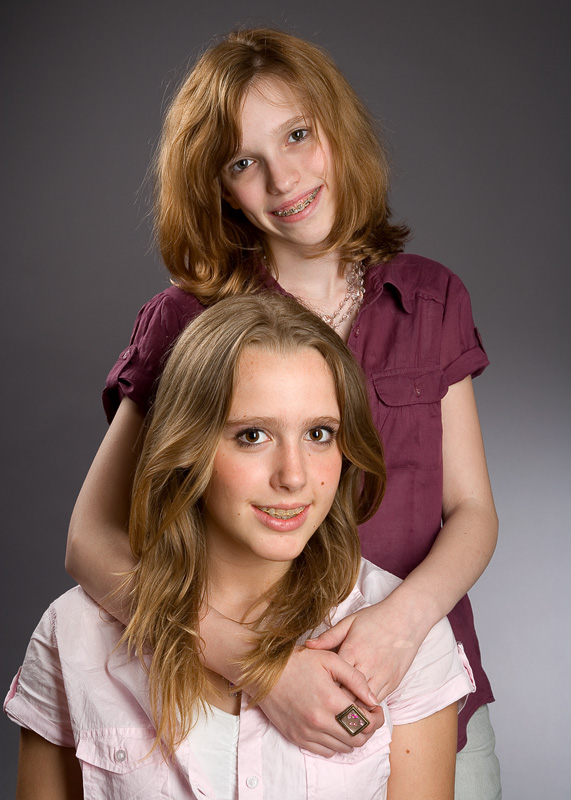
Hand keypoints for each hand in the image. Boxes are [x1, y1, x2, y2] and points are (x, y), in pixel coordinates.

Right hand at [257, 646, 384, 756]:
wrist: (263, 671)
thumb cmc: (298, 661)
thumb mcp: (330, 659)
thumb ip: (355, 679)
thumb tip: (373, 699)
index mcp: (330, 700)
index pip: (365, 723)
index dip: (377, 718)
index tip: (375, 709)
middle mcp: (319, 721)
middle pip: (357, 739)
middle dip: (368, 729)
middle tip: (367, 715)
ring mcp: (307, 732)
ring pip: (342, 748)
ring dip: (352, 737)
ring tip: (350, 719)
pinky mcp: (297, 737)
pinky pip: (324, 752)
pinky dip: (335, 743)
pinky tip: (334, 726)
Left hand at [305, 596, 425, 702]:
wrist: (407, 617)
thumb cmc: (376, 618)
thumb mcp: (350, 622)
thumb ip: (329, 636)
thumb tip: (307, 646)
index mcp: (352, 650)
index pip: (333, 679)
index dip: (322, 688)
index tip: (314, 692)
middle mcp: (367, 665)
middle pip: (347, 695)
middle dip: (335, 703)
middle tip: (323, 707)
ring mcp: (382, 675)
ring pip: (363, 703)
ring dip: (352, 707)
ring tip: (339, 710)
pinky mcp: (394, 682)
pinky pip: (378, 701)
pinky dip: (367, 705)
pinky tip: (358, 704)